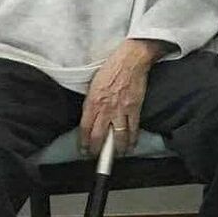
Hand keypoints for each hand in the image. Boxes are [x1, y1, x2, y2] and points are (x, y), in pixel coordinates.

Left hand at [79, 40, 159, 155]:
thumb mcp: (93, 84)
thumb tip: (90, 115)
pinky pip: (133, 129)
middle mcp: (105, 109)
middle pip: (99, 136)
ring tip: (116, 155)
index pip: (84, 128)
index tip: (83, 150)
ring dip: (117, 149)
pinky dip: (132, 139)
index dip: (83, 143)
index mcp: (92, 102)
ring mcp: (121, 110)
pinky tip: (131, 145)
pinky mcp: (134, 108)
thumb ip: (91, 102)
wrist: (130, 60)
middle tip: (96, 156)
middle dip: (97, 150)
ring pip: (118, 136)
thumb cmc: (111, 68)